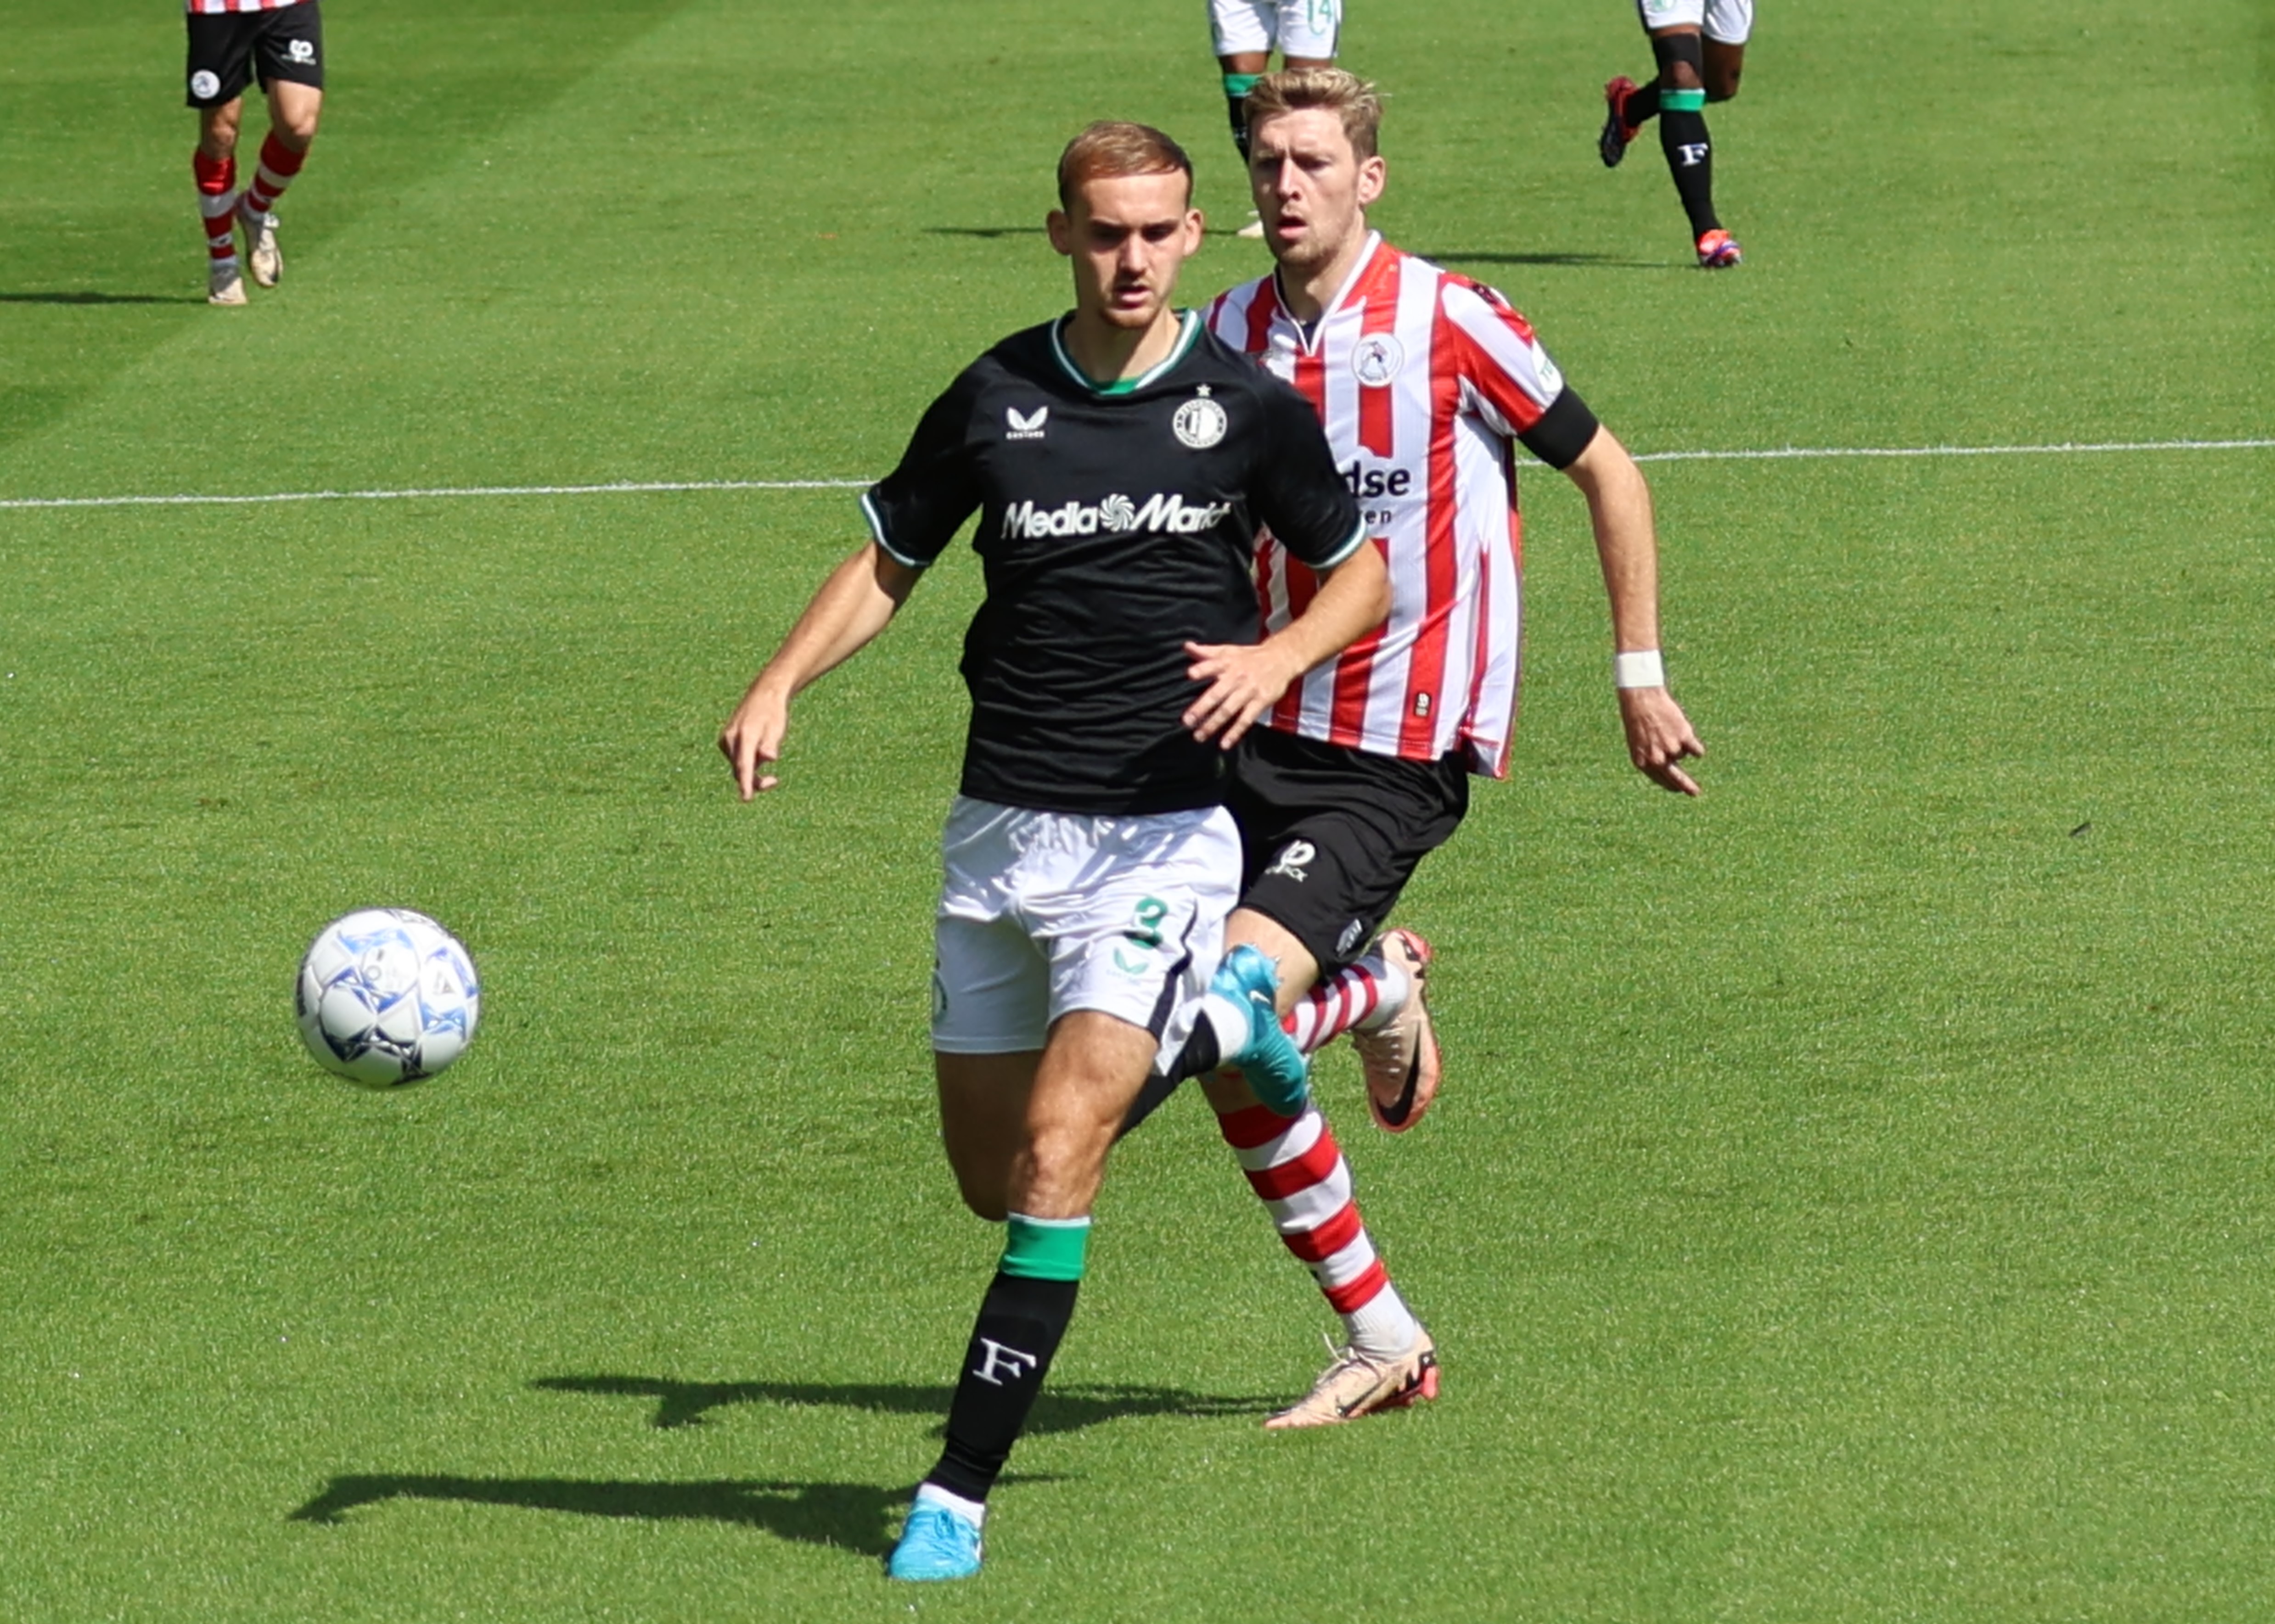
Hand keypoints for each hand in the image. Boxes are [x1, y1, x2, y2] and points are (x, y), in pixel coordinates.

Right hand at [718, 683, 790, 798]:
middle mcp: (731, 738)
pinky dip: (747, 762)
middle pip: (739, 770)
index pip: (744, 765)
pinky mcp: (725, 741)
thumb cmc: (773, 713)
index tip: (746, 798)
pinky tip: (758, 750)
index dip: (746, 783)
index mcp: (745, 735)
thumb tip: (769, 758)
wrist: (763, 695)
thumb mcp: (777, 728)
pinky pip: (736, 759)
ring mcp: (726, 739)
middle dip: (754, 780)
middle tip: (774, 781)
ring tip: (768, 753)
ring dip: (752, 770)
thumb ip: (771, 744)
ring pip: (737, 766)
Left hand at [1183, 640, 1300, 749]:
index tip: (1191, 674)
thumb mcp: (1229, 651)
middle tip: (1187, 721)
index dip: (1203, 668)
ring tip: (1199, 735)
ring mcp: (1250, 690)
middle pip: (1218, 693)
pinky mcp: (1261, 701)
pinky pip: (1246, 719)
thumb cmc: (1249, 657)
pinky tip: (1225, 743)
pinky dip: (1235, 732)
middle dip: (1201, 708)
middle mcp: (1237, 676)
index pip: (1214, 664)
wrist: (1281, 658)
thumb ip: (1206, 652)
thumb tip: (1186, 646)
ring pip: (1229, 709)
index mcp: (1228, 663)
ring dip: (1213, 724)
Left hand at [1617, 687, 1704, 795]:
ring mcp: (1672, 750)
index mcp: (1643, 763)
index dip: (1671, 786)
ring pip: (1683, 753)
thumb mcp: (1638, 743)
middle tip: (1695, 793)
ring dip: (1680, 744)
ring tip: (1668, 729)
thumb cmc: (1638, 720)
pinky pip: (1696, 750)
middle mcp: (1657, 759)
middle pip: (1677, 778)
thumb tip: (1667, 770)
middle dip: (1687, 786)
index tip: (1679, 790)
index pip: (1661, 780)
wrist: (1642, 700)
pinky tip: (1684, 733)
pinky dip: (1695, 746)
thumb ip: (1651, 758)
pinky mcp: (1685, 739)